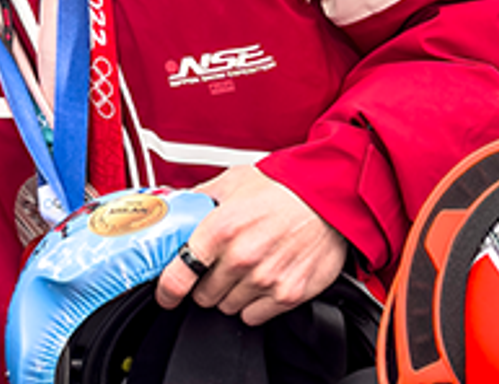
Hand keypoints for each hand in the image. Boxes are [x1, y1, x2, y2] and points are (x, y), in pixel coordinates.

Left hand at [153, 164, 347, 325]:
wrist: (331, 194)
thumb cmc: (286, 185)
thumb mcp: (234, 181)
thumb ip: (199, 199)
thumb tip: (175, 210)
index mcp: (221, 229)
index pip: (177, 277)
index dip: (167, 291)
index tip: (167, 294)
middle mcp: (242, 257)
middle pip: (203, 296)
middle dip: (208, 283)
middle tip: (223, 265)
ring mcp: (266, 279)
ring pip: (228, 307)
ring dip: (232, 293)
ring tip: (250, 267)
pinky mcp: (288, 294)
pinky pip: (254, 316)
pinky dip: (255, 304)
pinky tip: (265, 279)